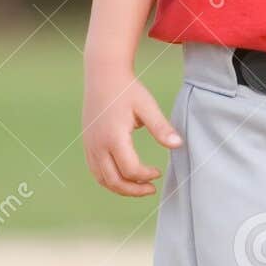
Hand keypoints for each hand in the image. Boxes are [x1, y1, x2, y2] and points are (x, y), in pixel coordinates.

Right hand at [82, 68, 181, 196]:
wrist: (103, 75)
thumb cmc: (127, 90)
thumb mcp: (147, 106)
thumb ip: (161, 128)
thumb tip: (178, 145)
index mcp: (113, 137)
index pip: (130, 170)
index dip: (146, 176)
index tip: (159, 171)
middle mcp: (98, 145)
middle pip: (114, 181)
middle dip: (134, 190)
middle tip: (151, 189)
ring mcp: (90, 145)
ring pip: (102, 179)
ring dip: (121, 188)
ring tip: (139, 186)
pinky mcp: (87, 144)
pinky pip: (96, 170)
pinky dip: (110, 180)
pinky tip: (125, 176)